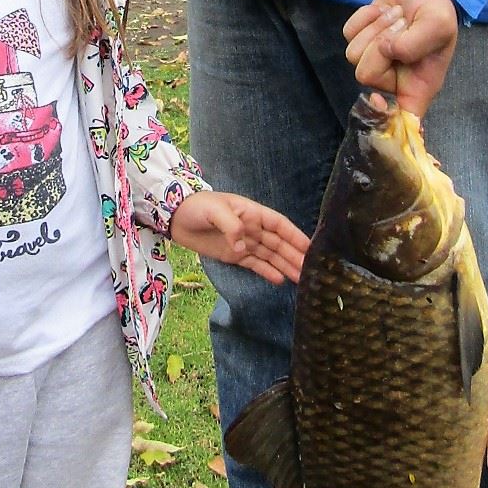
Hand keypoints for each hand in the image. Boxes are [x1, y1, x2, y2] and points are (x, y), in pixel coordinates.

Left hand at [169, 191, 308, 283]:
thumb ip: (232, 226)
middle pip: (279, 244)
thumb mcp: (215, 210)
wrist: (175, 217)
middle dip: (295, 256)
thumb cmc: (197, 206)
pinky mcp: (234, 255)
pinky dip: (268, 272)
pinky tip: (280, 280)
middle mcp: (253, 228)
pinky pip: (255, 264)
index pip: (280, 225)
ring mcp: (244, 243)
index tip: (310, 248)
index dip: (295, 236)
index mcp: (252, 213)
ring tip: (302, 280)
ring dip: (286, 266)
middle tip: (311, 271)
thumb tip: (243, 247)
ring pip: (270, 256)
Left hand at [342, 0, 459, 116]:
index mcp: (418, 86)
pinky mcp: (361, 39)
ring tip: (397, 16)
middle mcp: (394, 79)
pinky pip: (348, 33)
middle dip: (380, 44)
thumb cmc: (438, 10)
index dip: (384, 118)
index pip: (400, 119)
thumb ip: (416, 44)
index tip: (378, 102)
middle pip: (365, 75)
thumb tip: (389, 51)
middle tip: (402, 26)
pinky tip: (384, 11)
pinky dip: (365, 17)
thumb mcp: (439, 25)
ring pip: (353, 54)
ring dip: (375, 27)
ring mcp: (374, 60)